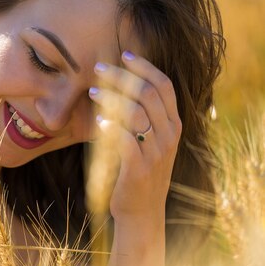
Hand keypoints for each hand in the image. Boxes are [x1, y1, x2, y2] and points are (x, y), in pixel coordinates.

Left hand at [88, 50, 181, 221]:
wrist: (142, 210)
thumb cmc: (139, 170)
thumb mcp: (149, 141)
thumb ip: (142, 116)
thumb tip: (120, 86)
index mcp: (173, 124)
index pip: (164, 86)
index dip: (145, 67)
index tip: (125, 55)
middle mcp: (169, 134)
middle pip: (148, 93)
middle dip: (122, 76)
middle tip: (99, 68)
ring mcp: (156, 152)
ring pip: (135, 113)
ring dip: (111, 98)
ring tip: (92, 92)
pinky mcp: (139, 168)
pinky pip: (126, 141)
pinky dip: (112, 128)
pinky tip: (99, 122)